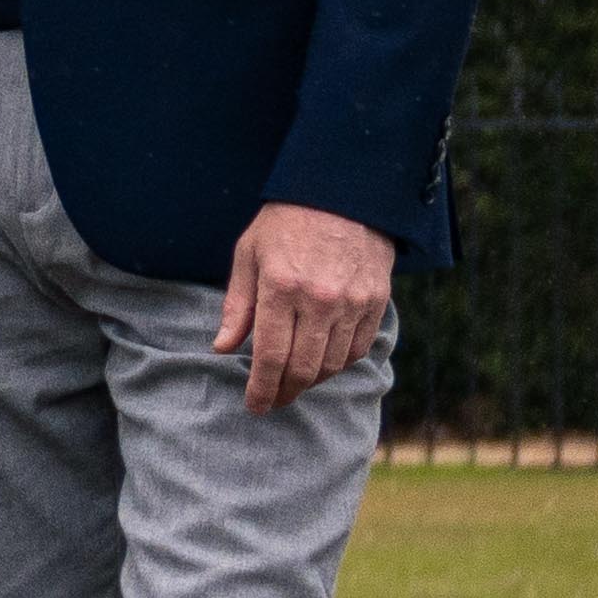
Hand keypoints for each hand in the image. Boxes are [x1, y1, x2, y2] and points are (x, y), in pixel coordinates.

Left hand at [213, 201, 393, 414]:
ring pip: (332, 364)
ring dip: (311, 382)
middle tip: (272, 401)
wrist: (343, 191)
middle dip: (284, 393)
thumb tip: (222, 348)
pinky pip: (358, 348)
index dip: (260, 389)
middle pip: (303, 369)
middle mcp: (320, 300)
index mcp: (281, 288)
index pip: (269, 356)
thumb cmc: (287, 222)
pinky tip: (323, 362)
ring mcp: (352, 302)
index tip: (254, 405)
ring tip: (294, 383)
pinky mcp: (375, 300)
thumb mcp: (249, 254)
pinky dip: (339, 363)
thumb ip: (237, 305)